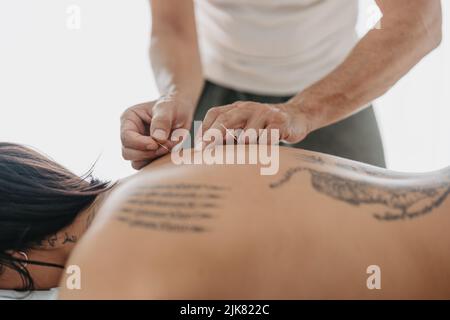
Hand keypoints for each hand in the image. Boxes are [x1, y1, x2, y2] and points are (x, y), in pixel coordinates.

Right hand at [120, 96, 194, 168]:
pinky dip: (157, 162)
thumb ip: (162, 121)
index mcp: (129, 119)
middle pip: (128, 153)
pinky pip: (146, 166)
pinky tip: (168, 151)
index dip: (140, 144)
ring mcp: (137, 146)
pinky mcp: (146, 154)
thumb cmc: (173, 105)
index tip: (155, 144)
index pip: (126, 137)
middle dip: (148, 152)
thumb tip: (157, 138)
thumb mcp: (168, 108)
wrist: (182, 111)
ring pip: (136, 162)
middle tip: (166, 145)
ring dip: (153, 158)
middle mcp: (130, 133)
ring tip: (168, 146)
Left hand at [199, 101, 313, 146]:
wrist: (297, 116)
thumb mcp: (246, 125)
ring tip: (235, 160)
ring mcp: (265, 114)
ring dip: (240, 147)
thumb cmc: (266, 126)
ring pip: (248, 132)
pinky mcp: (280, 123)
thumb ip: (229, 133)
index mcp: (237, 108)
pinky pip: (267, 138)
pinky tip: (259, 156)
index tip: (197, 146)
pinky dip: (261, 148)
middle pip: (227, 119)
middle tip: (205, 150)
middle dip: (214, 135)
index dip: (204, 129)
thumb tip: (206, 151)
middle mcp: (249, 108)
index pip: (215, 114)